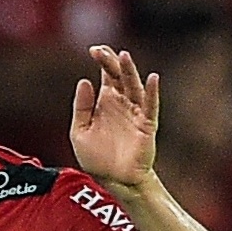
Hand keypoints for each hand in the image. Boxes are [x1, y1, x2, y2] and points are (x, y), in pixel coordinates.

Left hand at [70, 47, 159, 190]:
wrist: (113, 181)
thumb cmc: (97, 158)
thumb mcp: (79, 132)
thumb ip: (81, 108)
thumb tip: (84, 81)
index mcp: (106, 102)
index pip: (107, 75)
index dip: (102, 61)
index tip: (93, 49)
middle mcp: (122, 103)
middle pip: (120, 76)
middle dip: (111, 62)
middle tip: (100, 50)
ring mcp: (135, 113)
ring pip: (134, 87)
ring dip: (129, 71)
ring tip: (123, 56)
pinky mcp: (146, 126)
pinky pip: (150, 106)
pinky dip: (152, 93)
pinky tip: (152, 79)